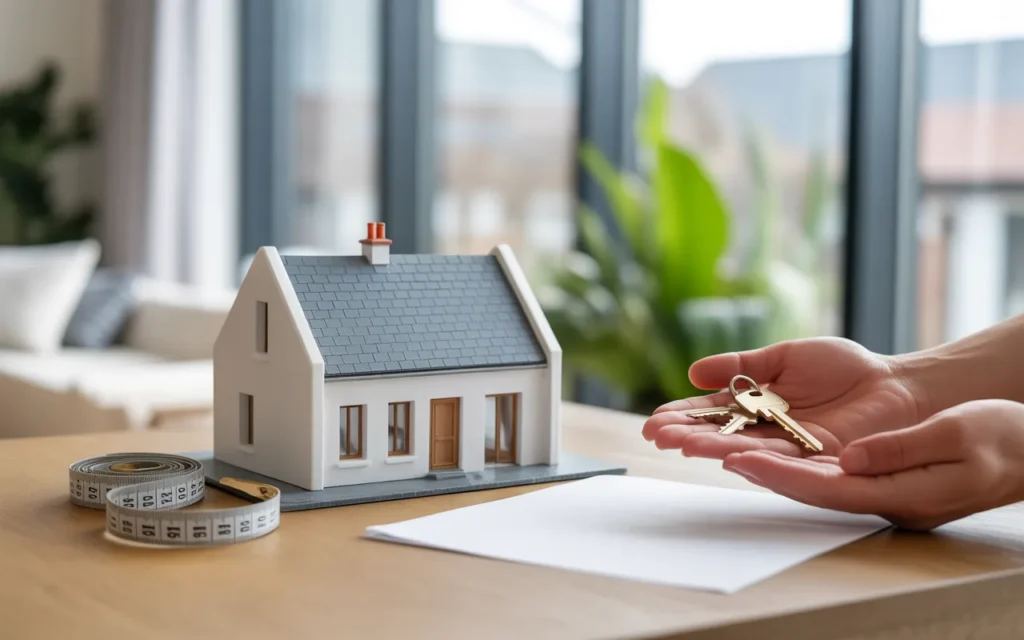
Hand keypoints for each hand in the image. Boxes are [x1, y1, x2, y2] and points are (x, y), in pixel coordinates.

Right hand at [642, 337, 923, 458]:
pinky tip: (729, 457)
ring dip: (712, 448)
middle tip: (657, 436)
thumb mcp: (784, 356)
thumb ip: (742, 365)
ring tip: (684, 445)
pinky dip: (755, 460)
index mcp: (755, 405)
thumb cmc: (844, 368)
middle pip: (720, 435)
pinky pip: (783, 461)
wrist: (895, 383)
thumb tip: (694, 371)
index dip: (683, 417)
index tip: (655, 421)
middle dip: (688, 435)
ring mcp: (790, 448)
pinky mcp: (817, 461)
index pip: (711, 414)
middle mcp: (766, 431)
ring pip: (745, 450)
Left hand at [721, 400, 1023, 529]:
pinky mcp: (875, 472)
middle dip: (752, 468)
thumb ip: (904, 450)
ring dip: (759, 461)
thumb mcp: (961, 435)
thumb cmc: (1003, 438)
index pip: (828, 489)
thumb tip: (851, 460)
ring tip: (711, 443)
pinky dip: (786, 455)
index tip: (736, 460)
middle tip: (705, 449)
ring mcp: (876, 487)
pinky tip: (757, 441)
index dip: (779, 476)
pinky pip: (821, 465)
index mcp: (902, 497)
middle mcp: (880, 498)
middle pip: (803, 485)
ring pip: (806, 475)